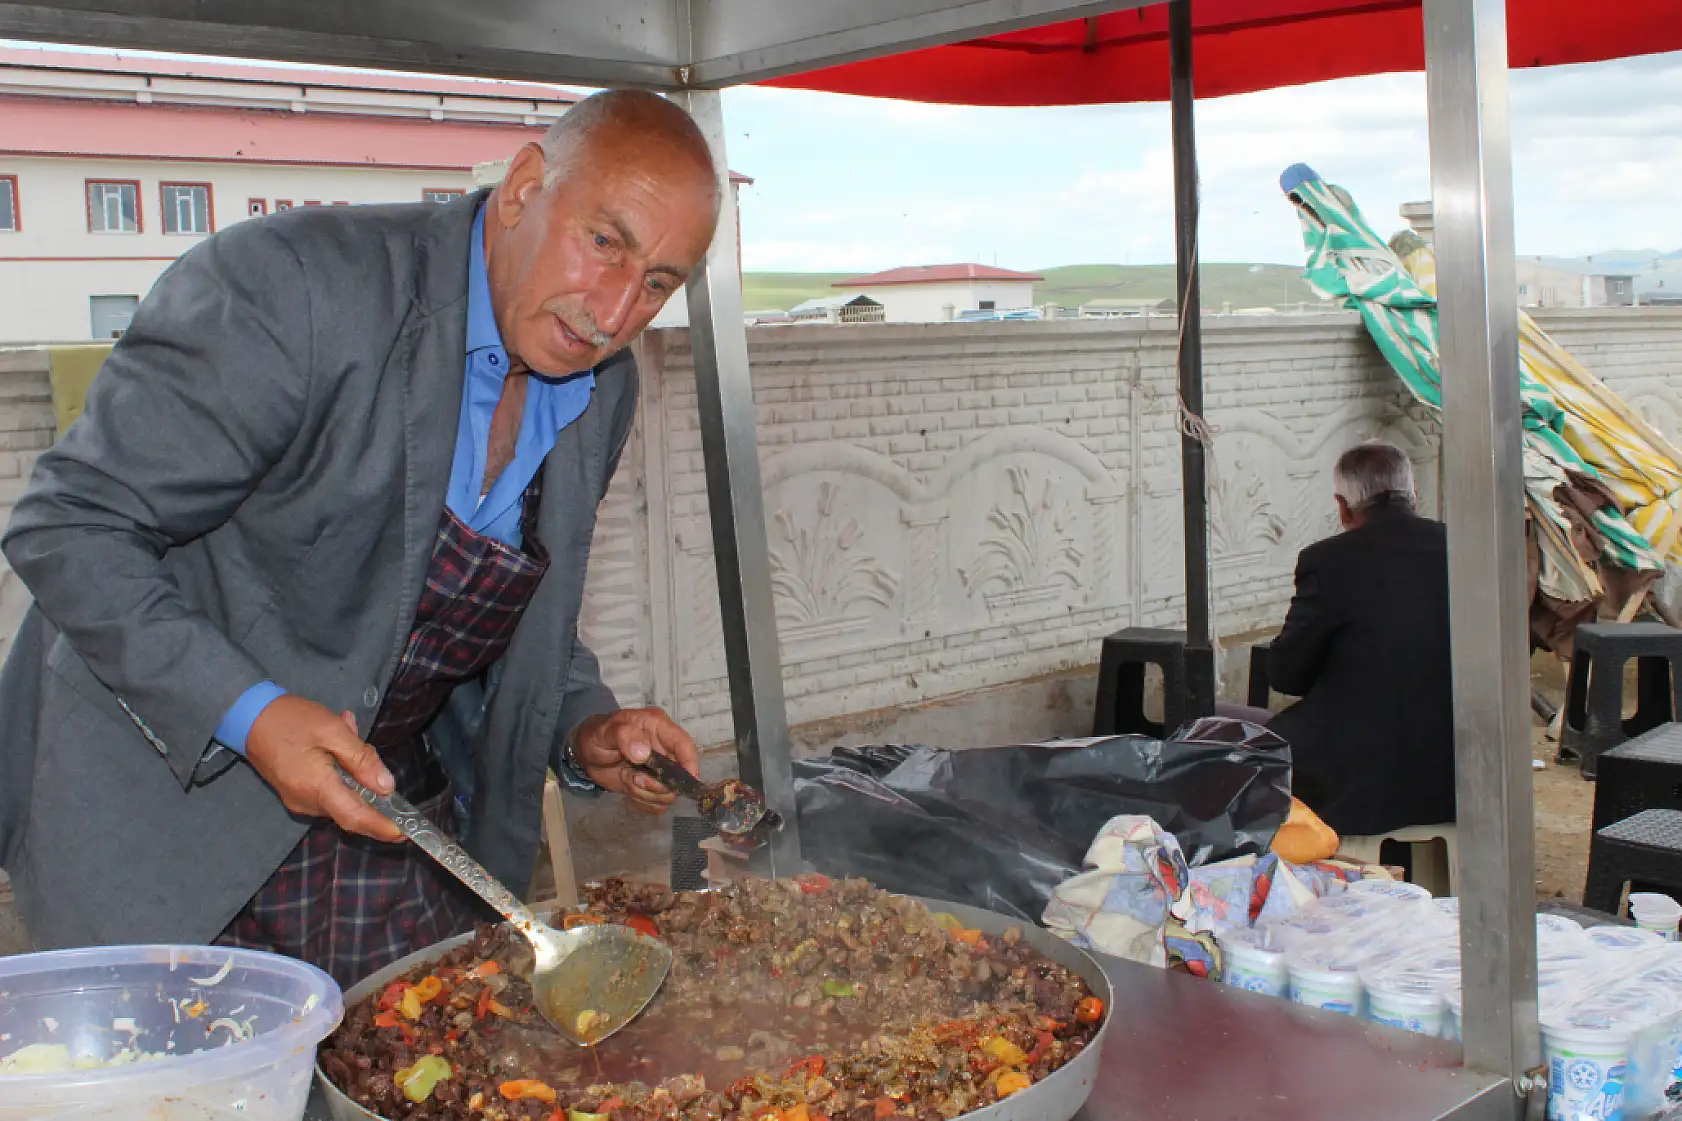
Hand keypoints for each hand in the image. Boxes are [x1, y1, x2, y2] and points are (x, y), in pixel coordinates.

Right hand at [243, 696, 401, 841]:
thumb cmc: (290, 720)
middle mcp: (307, 802)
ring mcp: (298, 800)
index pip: (356, 817)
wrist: (247, 716)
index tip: (404, 832)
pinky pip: (327, 789)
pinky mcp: (294, 793)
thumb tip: (387, 786)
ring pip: (340, 795)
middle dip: (367, 783)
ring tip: (345, 731)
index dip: (381, 827)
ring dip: (352, 771)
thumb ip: (361, 760)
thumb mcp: (332, 731)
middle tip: (363, 745)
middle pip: (351, 806)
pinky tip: (335, 742)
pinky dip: (338, 771)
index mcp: (317, 787)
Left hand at [571, 707, 700, 814]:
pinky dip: (643, 801)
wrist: (586, 750)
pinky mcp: (650, 787)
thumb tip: (643, 753)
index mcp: (658, 728)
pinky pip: (657, 804)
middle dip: (656, 784)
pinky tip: (629, 788)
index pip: (684, 744)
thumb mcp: (607, 731)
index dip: (689, 763)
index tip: (685, 780)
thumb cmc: (598, 734)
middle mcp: (663, 750)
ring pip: (668, 794)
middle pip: (679, 776)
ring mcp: (658, 770)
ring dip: (646, 793)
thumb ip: (624, 736)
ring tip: (627, 779)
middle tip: (633, 778)